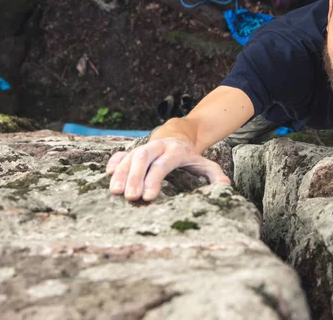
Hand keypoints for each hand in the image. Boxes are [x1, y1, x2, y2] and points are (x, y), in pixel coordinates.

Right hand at [105, 137, 230, 200]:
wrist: (178, 135)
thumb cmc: (191, 157)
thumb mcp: (205, 163)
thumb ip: (214, 174)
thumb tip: (225, 186)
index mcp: (176, 150)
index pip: (163, 164)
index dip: (154, 180)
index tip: (148, 198)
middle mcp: (158, 146)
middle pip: (143, 158)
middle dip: (135, 176)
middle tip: (129, 197)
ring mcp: (144, 147)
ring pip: (130, 156)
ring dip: (121, 173)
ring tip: (115, 192)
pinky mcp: (133, 150)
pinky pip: (121, 154)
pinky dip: (114, 163)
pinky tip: (107, 175)